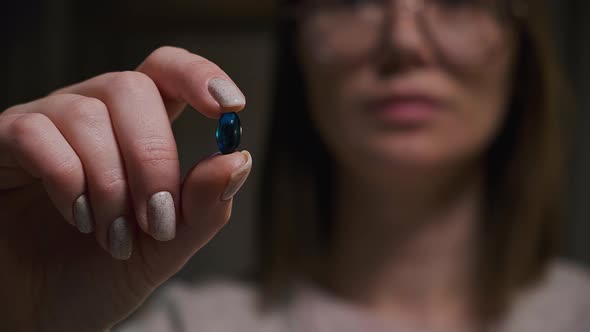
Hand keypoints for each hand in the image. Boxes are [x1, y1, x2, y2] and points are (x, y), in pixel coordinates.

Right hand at [0, 46, 251, 330]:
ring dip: (112, 183)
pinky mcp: (2, 144)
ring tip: (113, 236)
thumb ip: (203, 207)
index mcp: (136, 131)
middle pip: (131, 88)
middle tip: (157, 220)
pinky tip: (77, 216)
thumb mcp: (165, 247)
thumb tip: (237, 160)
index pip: (166, 73)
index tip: (230, 107)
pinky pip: (36, 134)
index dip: (199, 76)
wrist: (39, 314)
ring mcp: (44, 126)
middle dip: (154, 157)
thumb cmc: (99, 275)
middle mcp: (91, 117)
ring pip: (88, 114)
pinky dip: (68, 180)